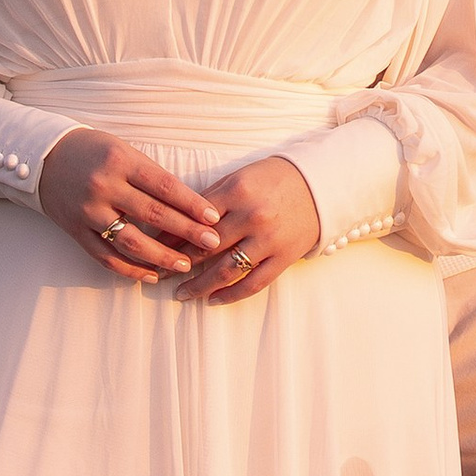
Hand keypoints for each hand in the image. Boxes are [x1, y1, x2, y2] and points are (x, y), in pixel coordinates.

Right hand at [38, 127, 225, 282]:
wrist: (44, 159)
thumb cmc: (93, 150)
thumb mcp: (123, 150)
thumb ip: (150, 174)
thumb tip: (187, 202)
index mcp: (121, 161)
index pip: (165, 186)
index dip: (191, 204)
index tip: (213, 217)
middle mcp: (105, 187)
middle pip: (152, 215)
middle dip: (186, 232)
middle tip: (212, 243)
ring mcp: (88, 212)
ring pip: (130, 242)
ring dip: (161, 257)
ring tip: (185, 264)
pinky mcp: (76, 231)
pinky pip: (106, 257)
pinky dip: (130, 269)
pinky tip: (152, 275)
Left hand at [172, 155, 321, 303]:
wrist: (321, 185)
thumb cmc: (275, 178)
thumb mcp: (242, 176)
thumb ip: (212, 197)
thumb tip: (176, 219)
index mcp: (239, 190)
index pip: (195, 218)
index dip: (171, 235)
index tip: (153, 247)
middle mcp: (253, 216)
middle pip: (206, 247)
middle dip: (179, 263)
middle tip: (158, 273)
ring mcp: (269, 240)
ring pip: (225, 271)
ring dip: (198, 286)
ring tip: (180, 293)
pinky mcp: (283, 258)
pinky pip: (252, 283)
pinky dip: (230, 295)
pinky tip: (212, 300)